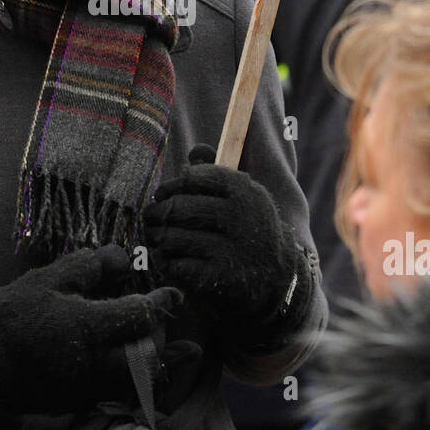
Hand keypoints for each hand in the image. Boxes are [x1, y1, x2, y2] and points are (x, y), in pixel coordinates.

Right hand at [0, 245, 180, 414]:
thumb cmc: (11, 314)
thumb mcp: (48, 279)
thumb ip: (90, 266)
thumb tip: (123, 257)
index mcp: (89, 327)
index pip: (143, 316)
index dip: (164, 303)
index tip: (175, 294)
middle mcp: (94, 362)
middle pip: (150, 358)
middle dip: (164, 339)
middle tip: (162, 322)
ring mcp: (87, 387)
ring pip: (140, 385)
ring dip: (158, 367)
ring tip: (173, 352)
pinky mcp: (78, 403)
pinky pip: (120, 397)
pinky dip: (139, 386)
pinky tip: (143, 374)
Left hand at [143, 161, 304, 331]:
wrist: (278, 278)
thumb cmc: (249, 230)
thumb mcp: (244, 198)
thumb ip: (217, 174)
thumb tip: (195, 151)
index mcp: (244, 191)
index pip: (193, 178)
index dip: (171, 186)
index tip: (163, 194)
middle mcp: (240, 218)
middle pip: (178, 208)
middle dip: (157, 213)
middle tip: (151, 218)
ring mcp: (230, 250)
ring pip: (172, 238)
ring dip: (157, 239)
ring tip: (156, 238)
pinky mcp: (219, 278)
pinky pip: (176, 266)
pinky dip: (166, 263)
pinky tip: (169, 261)